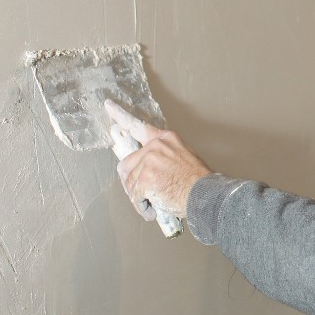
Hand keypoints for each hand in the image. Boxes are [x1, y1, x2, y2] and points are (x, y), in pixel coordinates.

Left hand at [105, 100, 210, 218]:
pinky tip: (151, 209)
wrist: (206, 194)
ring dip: (138, 196)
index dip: (121, 115)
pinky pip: (135, 195)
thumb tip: (145, 166)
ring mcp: (149, 161)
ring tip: (153, 202)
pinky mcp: (145, 178)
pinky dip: (141, 205)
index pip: (139, 127)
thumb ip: (164, 156)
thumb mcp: (184, 156)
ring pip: (130, 181)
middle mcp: (156, 146)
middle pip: (127, 163)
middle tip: (140, 192)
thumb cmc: (198, 181)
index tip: (108, 105)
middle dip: (131, 180)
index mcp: (166, 139)